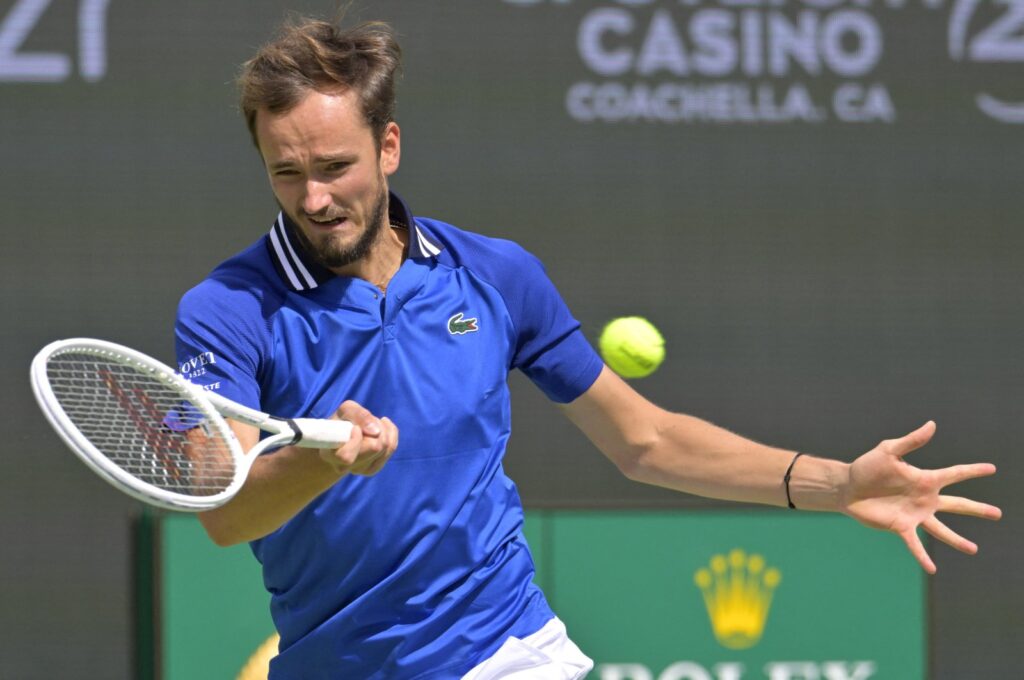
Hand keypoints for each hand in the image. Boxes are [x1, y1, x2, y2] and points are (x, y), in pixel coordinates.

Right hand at [316, 400, 397, 476]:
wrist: (339, 435)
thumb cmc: (341, 421)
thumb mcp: (345, 410)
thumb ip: (358, 415)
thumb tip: (376, 431)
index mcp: (330, 455)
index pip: (346, 456)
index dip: (355, 439)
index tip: (355, 428)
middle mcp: (343, 467)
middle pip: (375, 448)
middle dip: (376, 428)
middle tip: (365, 422)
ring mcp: (359, 470)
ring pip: (386, 447)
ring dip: (383, 429)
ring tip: (370, 425)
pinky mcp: (372, 469)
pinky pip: (392, 447)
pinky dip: (390, 433)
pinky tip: (382, 427)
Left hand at [840, 421, 1000, 573]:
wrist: (848, 486)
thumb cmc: (867, 467)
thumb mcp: (888, 451)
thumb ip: (911, 441)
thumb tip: (932, 424)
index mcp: (924, 479)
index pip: (954, 474)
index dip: (973, 471)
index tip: (992, 468)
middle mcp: (924, 498)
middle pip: (957, 504)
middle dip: (977, 509)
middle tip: (999, 514)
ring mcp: (914, 514)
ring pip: (941, 530)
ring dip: (957, 540)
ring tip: (973, 549)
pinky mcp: (900, 527)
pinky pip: (915, 544)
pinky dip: (923, 556)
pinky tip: (932, 568)